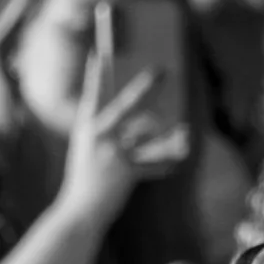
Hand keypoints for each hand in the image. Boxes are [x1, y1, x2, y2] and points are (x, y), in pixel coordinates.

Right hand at [59, 63, 166, 228]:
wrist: (78, 211)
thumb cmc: (86, 180)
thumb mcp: (92, 152)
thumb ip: (114, 136)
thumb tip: (147, 123)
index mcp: (85, 128)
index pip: (92, 94)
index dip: (96, 73)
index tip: (99, 52)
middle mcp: (97, 135)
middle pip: (126, 104)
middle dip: (146, 87)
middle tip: (161, 70)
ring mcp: (111, 152)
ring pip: (147, 135)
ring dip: (169, 136)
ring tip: (185, 131)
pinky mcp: (124, 171)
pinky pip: (152, 165)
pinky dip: (165, 166)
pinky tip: (177, 163)